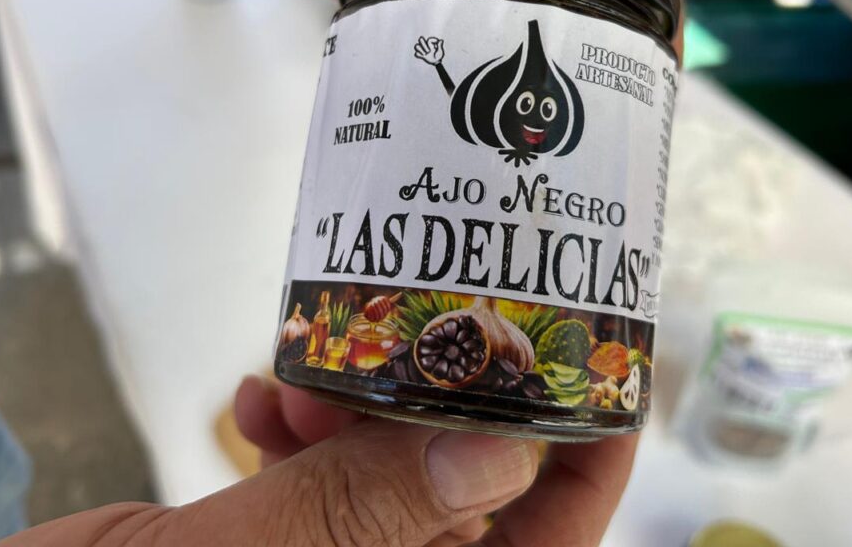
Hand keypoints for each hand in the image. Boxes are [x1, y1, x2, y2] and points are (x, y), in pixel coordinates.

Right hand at [231, 375, 639, 545]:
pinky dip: (293, 447)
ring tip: (303, 375)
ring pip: (384, 489)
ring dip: (351, 419)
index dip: (588, 476)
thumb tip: (502, 451)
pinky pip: (317, 498)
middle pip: (460, 506)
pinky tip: (254, 403)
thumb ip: (368, 506)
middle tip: (417, 344)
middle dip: (436, 416)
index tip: (597, 384)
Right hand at [414, 36, 445, 65]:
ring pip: (417, 46)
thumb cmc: (439, 55)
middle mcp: (425, 45)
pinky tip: (423, 56)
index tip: (435, 48)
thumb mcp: (440, 51)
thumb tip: (441, 40)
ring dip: (421, 50)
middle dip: (424, 45)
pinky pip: (416, 54)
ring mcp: (422, 50)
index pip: (429, 40)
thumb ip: (440, 46)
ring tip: (426, 54)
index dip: (431, 44)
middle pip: (420, 39)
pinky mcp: (420, 55)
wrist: (436, 62)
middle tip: (428, 51)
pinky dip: (419, 55)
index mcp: (430, 43)